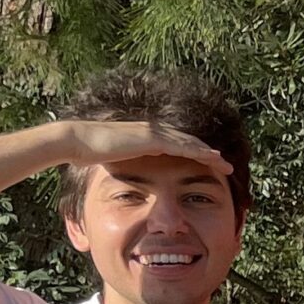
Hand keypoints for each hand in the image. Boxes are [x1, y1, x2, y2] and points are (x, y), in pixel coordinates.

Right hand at [54, 118, 231, 172]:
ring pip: (191, 143)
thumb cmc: (89, 152)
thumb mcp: (114, 158)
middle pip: (189, 141)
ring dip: (210, 154)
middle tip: (226, 164)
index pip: (177, 143)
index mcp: (145, 135)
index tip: (209, 163)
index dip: (195, 152)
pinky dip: (200, 152)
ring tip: (227, 165)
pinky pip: (182, 146)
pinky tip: (213, 159)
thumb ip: (126, 162)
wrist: (76, 141)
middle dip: (208, 153)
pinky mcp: (152, 139)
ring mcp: (153, 133)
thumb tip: (125, 172)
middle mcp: (153, 131)